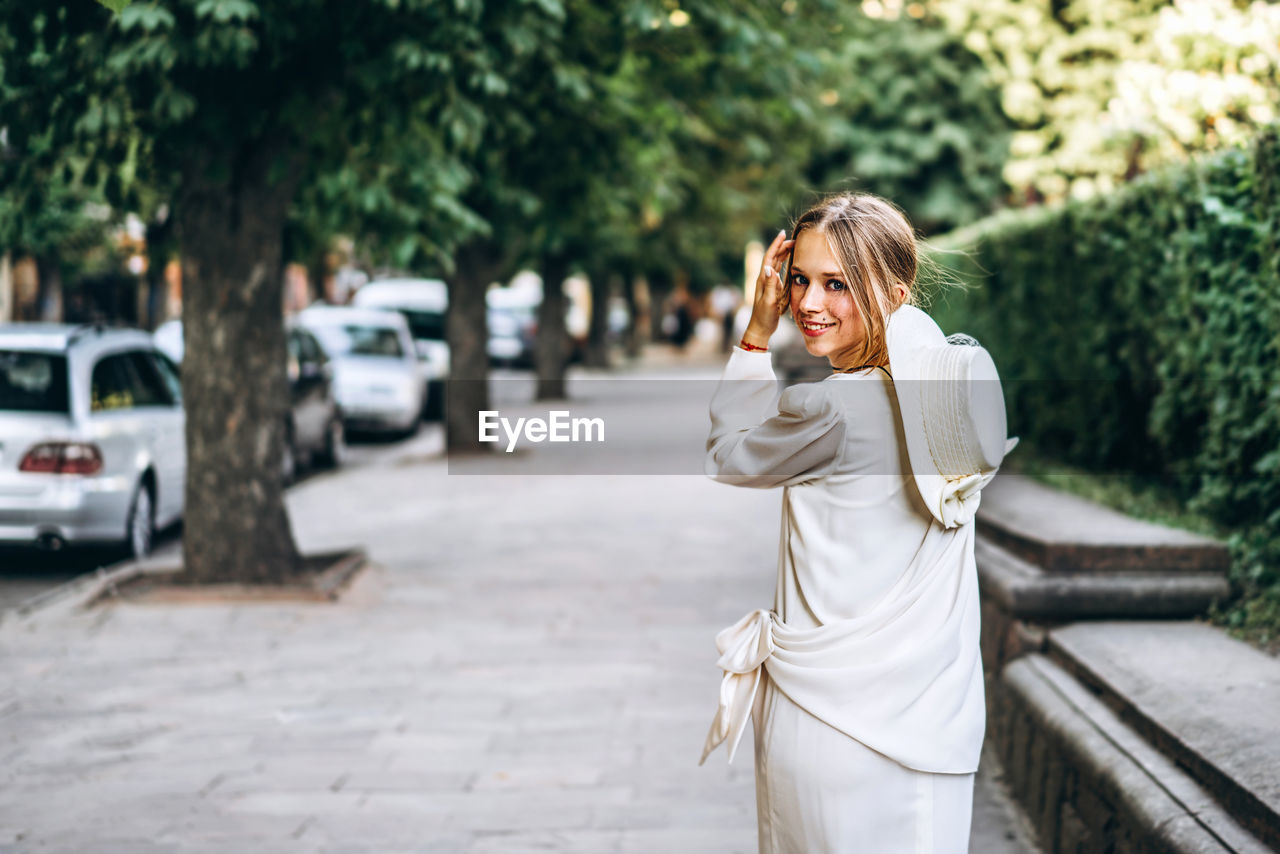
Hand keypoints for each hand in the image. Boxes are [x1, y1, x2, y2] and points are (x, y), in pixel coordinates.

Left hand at [741, 229, 794, 348]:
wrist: (761, 328)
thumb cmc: (764, 316)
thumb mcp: (769, 301)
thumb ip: (770, 285)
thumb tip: (769, 267)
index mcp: (763, 279)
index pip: (769, 257)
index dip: (776, 245)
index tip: (783, 233)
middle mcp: (765, 279)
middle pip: (773, 258)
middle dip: (782, 247)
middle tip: (794, 239)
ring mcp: (769, 284)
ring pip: (777, 264)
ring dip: (784, 254)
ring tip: (793, 246)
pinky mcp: (773, 289)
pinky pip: (780, 272)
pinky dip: (785, 264)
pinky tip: (790, 262)